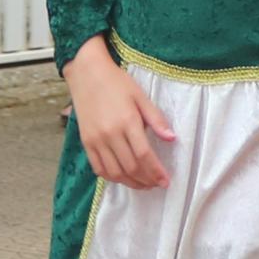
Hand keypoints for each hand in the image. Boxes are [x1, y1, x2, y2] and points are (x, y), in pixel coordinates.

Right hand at [66, 42, 175, 189]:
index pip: (144, 155)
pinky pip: (99, 168)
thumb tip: (171, 138)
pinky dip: (112, 178)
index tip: (166, 181)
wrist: (86, 74)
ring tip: (143, 184)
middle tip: (157, 184)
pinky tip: (123, 178)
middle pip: (131, 167)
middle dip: (146, 180)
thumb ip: (156, 119)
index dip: (156, 172)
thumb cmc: (116, 83)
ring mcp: (96, 140)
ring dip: (131, 183)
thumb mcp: (140, 96)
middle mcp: (110, 134)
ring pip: (115, 172)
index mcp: (127, 121)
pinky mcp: (86, 143)